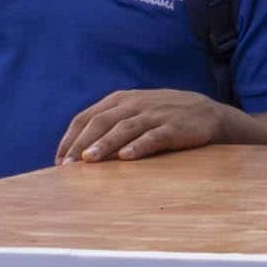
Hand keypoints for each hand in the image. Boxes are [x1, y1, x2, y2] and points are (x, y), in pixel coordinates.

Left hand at [57, 88, 227, 164]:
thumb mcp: (135, 112)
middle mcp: (134, 104)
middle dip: (81, 144)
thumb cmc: (164, 117)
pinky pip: (153, 136)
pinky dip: (139, 146)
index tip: (59, 161)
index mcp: (120, 100)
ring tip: (89, 161)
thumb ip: (110, 125)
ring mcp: (154, 115)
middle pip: (100, 122)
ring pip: (124, 128)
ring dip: (104, 145)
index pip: (86, 117)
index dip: (70, 139)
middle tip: (67, 166)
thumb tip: (79, 153)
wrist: (207, 113)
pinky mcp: (174, 127)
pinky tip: (126, 157)